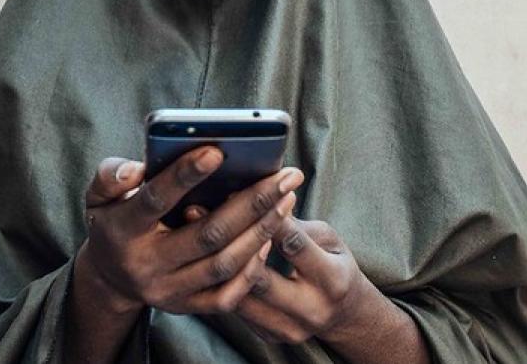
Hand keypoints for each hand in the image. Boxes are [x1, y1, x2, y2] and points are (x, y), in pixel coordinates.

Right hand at [76, 149, 303, 315]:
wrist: (110, 277)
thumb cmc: (113, 220)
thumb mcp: (98, 195)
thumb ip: (111, 176)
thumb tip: (136, 169)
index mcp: (123, 229)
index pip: (155, 200)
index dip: (184, 176)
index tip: (217, 151)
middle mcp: (146, 264)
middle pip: (207, 235)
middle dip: (252, 203)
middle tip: (286, 176)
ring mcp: (168, 290)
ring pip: (224, 264)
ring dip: (261, 232)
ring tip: (287, 200)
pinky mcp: (186, 306)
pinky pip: (227, 295)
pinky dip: (252, 268)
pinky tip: (271, 238)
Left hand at [182, 205, 374, 345]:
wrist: (340, 313)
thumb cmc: (331, 261)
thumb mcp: (326, 237)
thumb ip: (292, 223)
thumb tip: (255, 195)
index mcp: (333, 280)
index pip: (293, 244)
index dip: (264, 215)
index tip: (233, 190)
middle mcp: (312, 310)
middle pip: (260, 277)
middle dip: (227, 241)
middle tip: (195, 211)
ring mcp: (289, 328)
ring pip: (240, 297)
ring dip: (211, 262)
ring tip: (186, 230)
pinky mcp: (269, 336)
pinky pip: (236, 310)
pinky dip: (216, 282)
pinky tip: (195, 257)